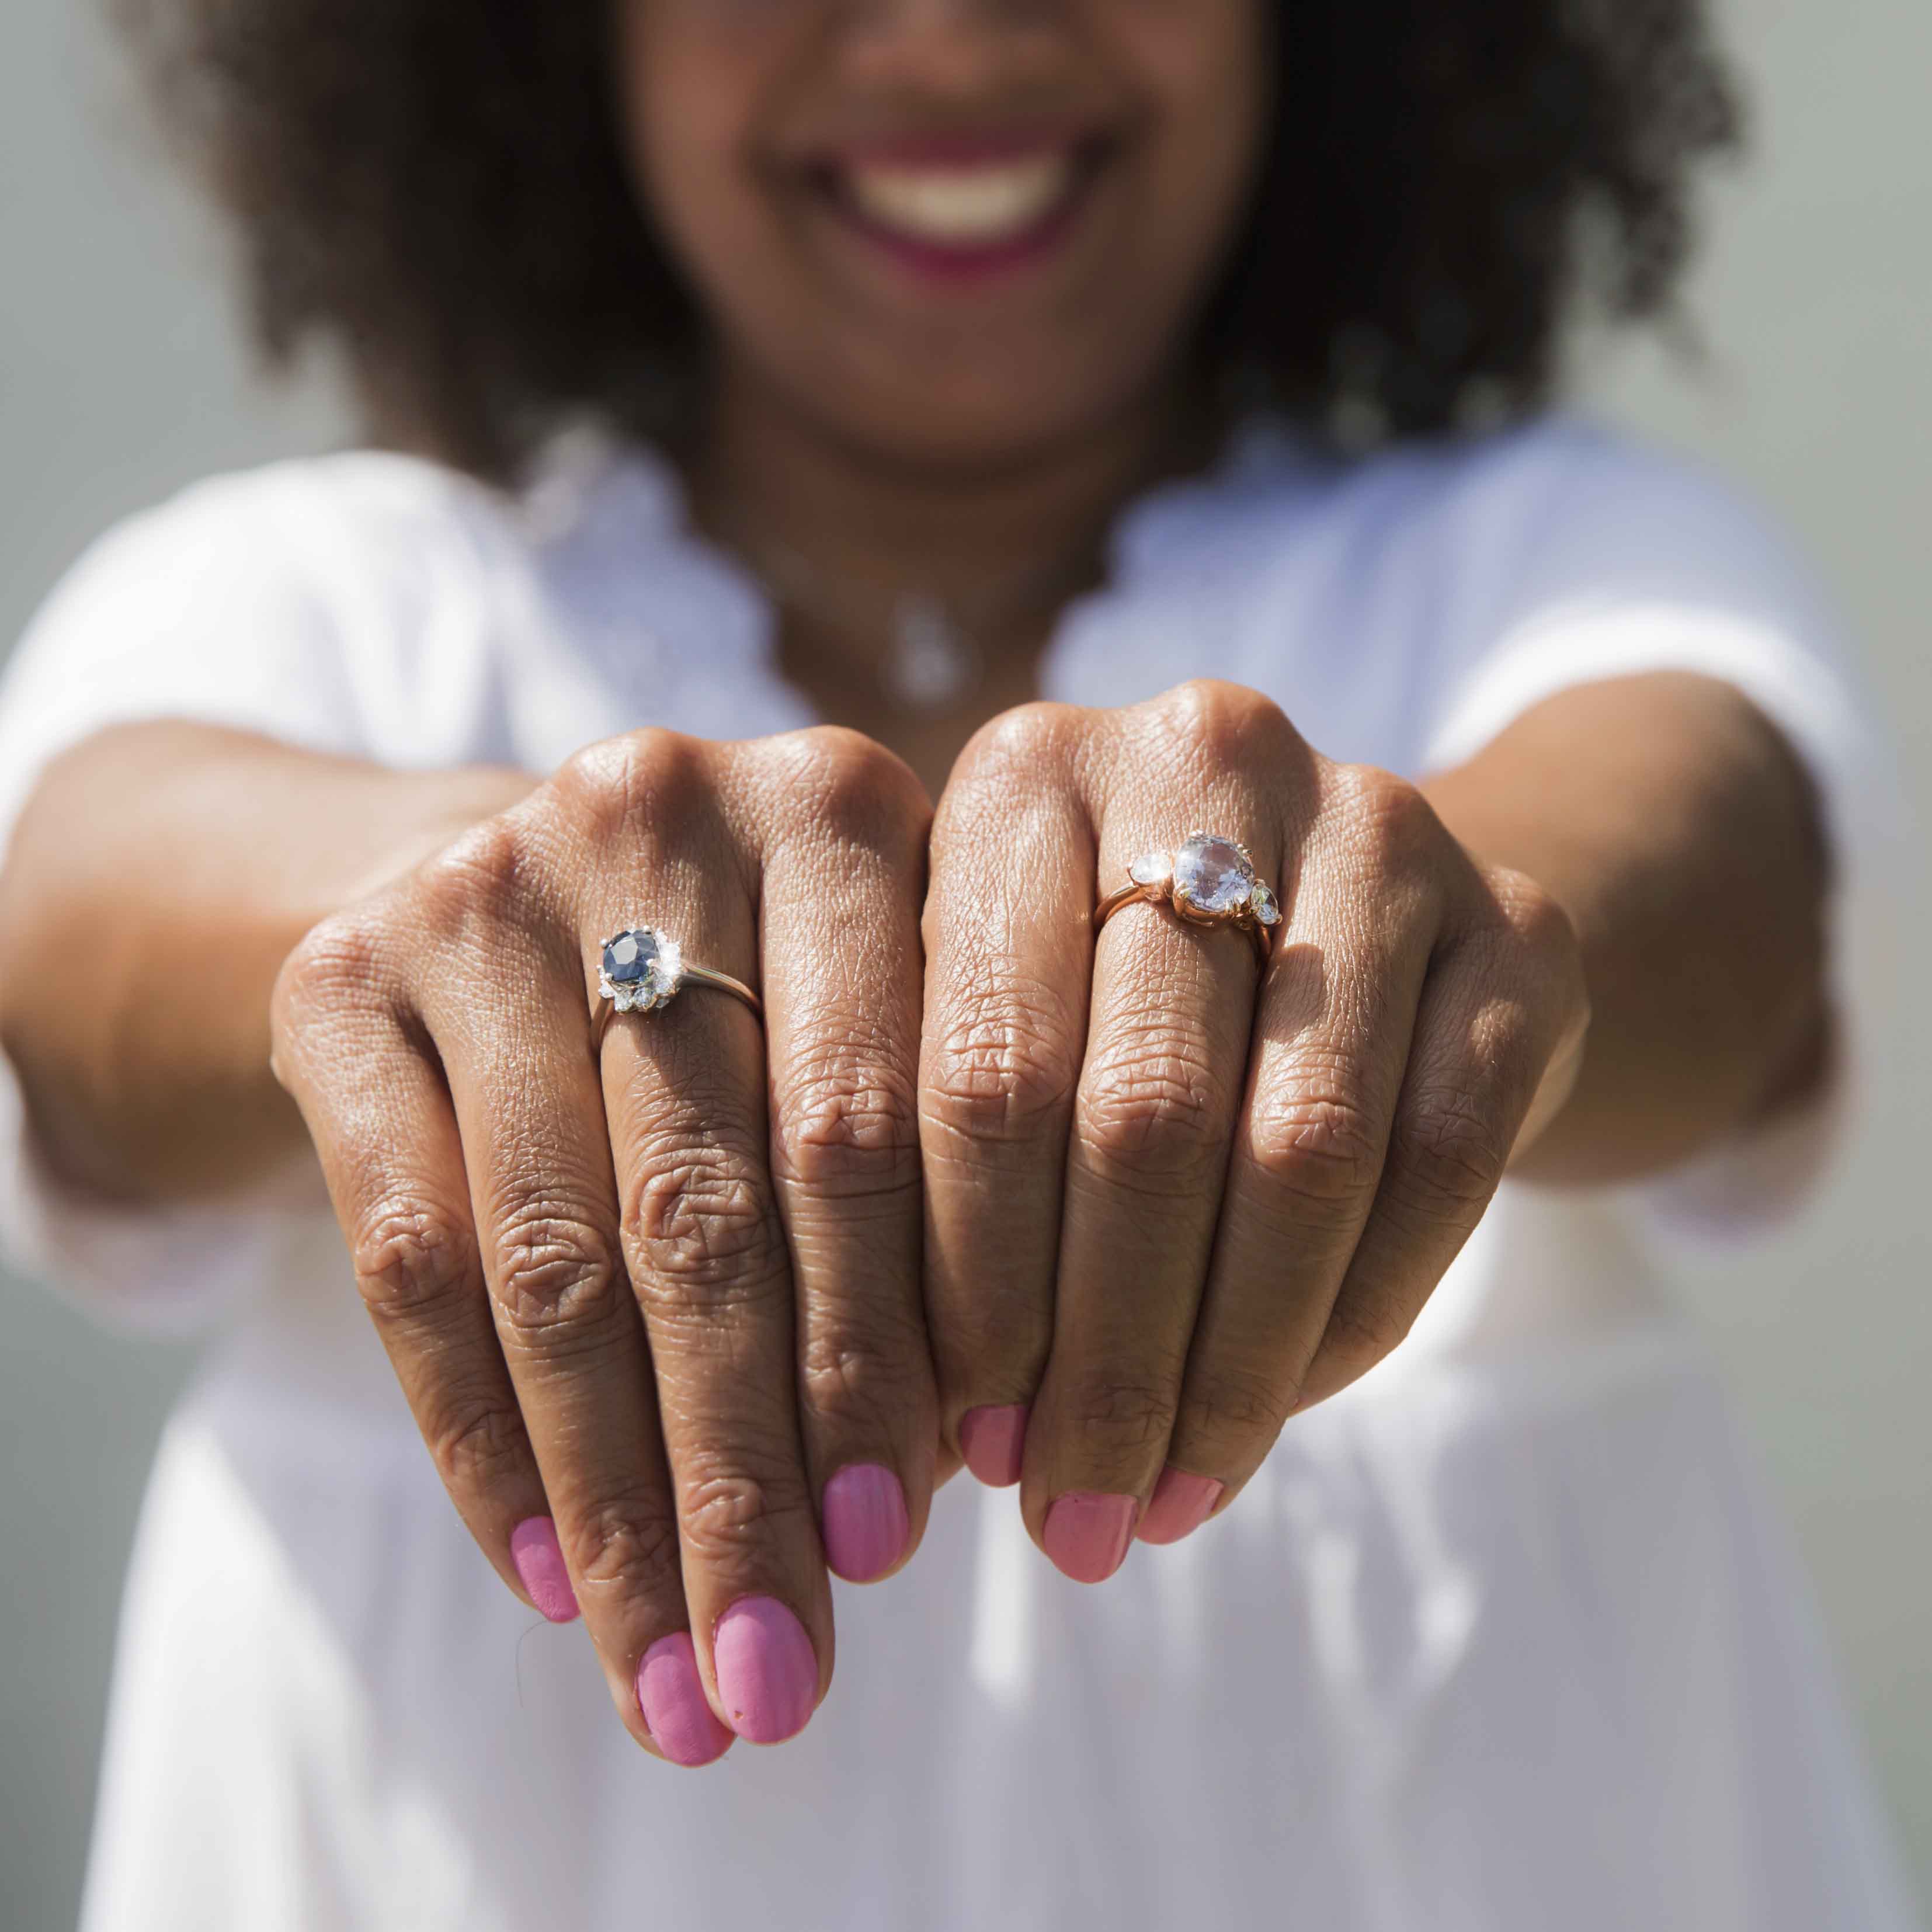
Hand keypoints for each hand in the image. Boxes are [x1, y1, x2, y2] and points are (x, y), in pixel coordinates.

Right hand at [271, 726, 933, 1761]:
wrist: (484, 906)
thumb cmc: (736, 1010)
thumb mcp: (849, 1045)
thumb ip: (911, 1206)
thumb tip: (947, 1488)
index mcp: (844, 809)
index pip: (883, 1124)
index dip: (901, 1353)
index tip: (911, 1550)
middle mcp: (662, 809)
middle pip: (717, 1197)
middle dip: (754, 1466)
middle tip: (783, 1668)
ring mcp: (483, 880)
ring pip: (563, 1245)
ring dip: (623, 1491)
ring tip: (675, 1672)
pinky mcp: (337, 968)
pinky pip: (411, 1247)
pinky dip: (480, 1434)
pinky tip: (547, 1573)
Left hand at [918, 681, 1587, 1576]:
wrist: (1349, 921)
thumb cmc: (1109, 1006)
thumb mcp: (1001, 1035)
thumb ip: (941, 1174)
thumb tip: (900, 1439)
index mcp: (1023, 774)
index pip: (978, 1061)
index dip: (960, 1284)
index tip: (948, 1449)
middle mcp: (1201, 755)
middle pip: (1139, 1111)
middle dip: (1095, 1352)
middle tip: (1063, 1515)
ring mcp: (1380, 827)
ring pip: (1298, 1148)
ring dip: (1225, 1364)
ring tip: (1160, 1501)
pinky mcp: (1518, 925)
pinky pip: (1437, 1162)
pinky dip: (1353, 1316)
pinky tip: (1275, 1410)